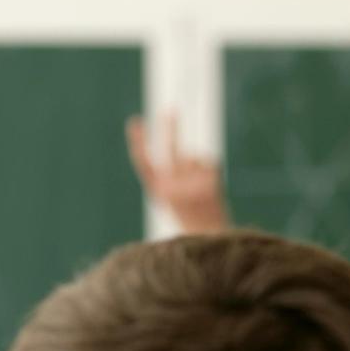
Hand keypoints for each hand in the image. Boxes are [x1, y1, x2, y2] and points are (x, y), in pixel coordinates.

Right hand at [126, 112, 227, 233]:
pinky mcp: (209, 183)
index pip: (144, 162)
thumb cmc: (193, 223)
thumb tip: (192, 156)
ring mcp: (191, 185)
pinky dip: (212, 170)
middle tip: (171, 110)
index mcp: (158, 192)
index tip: (136, 121)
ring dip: (199, 167)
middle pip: (168, 150)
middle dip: (169, 129)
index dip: (140, 141)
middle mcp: (171, 188)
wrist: (213, 240)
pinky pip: (210, 162)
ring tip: (203, 190)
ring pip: (194, 157)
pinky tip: (213, 188)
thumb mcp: (175, 202)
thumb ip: (175, 179)